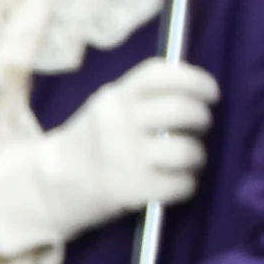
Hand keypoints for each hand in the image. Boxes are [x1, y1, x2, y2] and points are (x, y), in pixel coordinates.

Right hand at [0, 58, 217, 260]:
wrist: (52, 184)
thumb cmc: (96, 142)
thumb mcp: (110, 109)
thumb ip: (146, 98)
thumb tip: (200, 96)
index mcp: (116, 97)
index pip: (159, 74)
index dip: (195, 80)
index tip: (210, 93)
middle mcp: (119, 122)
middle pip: (181, 110)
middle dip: (202, 119)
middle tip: (200, 128)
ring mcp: (124, 156)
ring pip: (187, 150)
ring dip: (198, 156)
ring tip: (190, 160)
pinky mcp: (130, 189)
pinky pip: (181, 184)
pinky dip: (187, 185)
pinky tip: (178, 183)